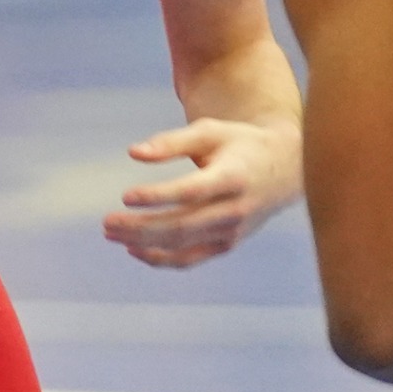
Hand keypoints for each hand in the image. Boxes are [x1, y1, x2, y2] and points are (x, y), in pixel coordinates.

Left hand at [102, 117, 301, 267]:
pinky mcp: (227, 244)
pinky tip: (134, 249)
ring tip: (111, 234)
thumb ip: (172, 142)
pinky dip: (161, 258)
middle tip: (107, 223)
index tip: (126, 196)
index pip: (191, 192)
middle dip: (140, 227)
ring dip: (143, 244)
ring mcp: (232, 231)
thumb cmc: (239, 144)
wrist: (286, 169)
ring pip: (182, 246)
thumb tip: (133, 153)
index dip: (158, 196)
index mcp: (232, 177)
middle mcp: (234, 209)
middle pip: (181, 226)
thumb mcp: (210, 132)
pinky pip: (190, 259)